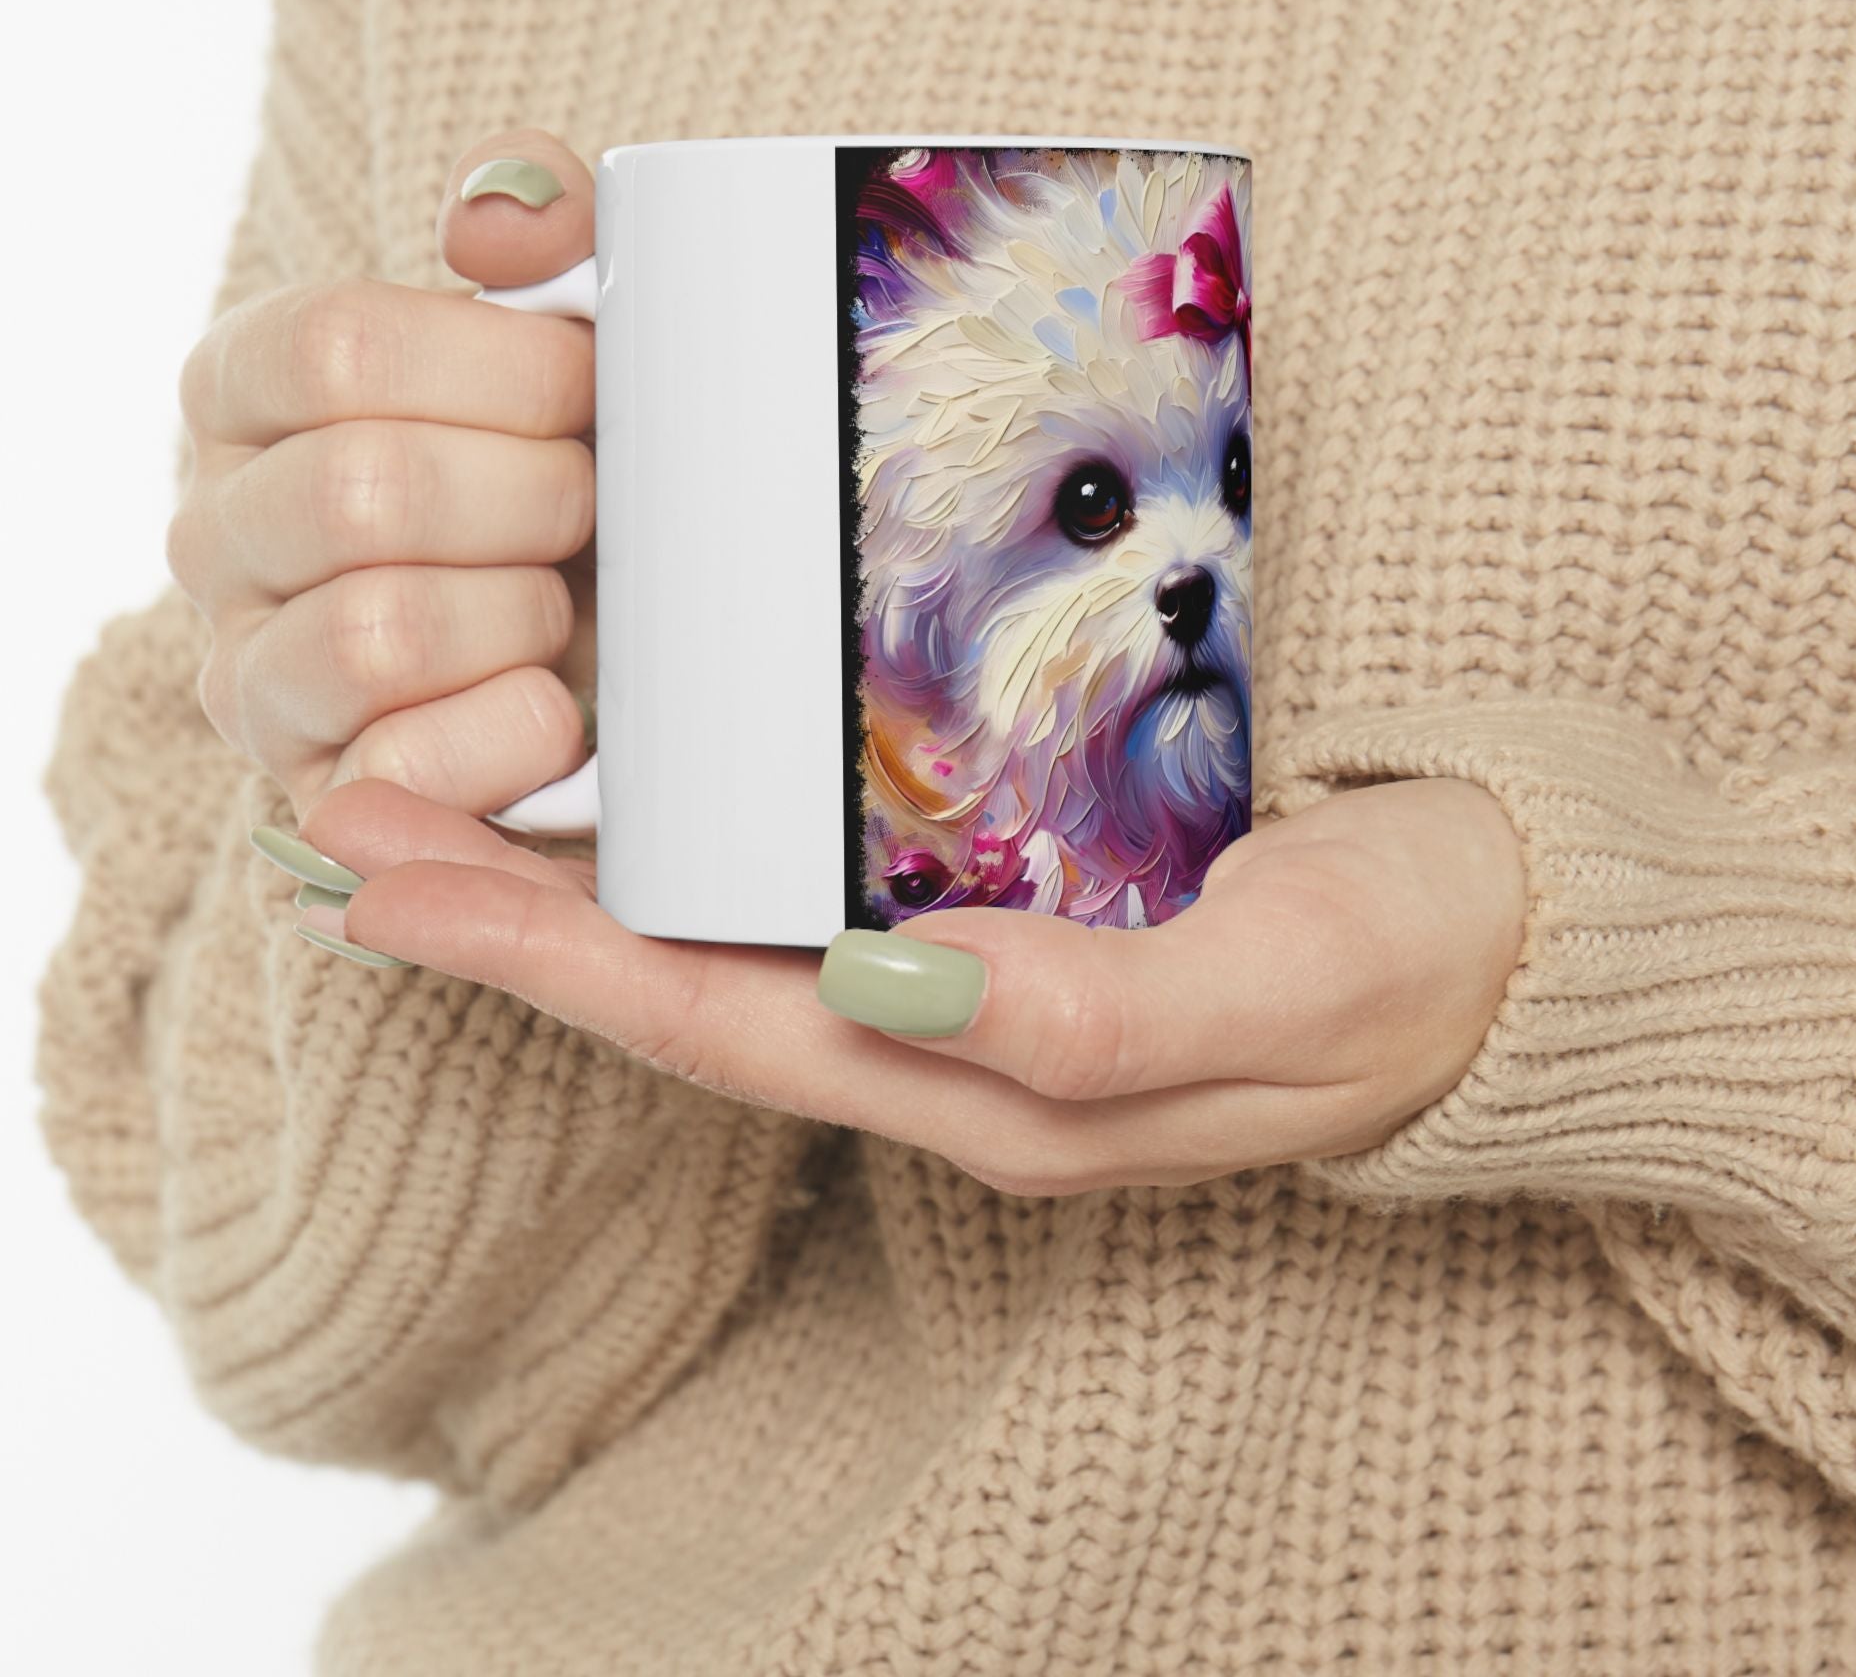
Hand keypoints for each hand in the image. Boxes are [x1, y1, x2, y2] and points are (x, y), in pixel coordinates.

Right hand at [169, 129, 598, 823]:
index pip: (336, 347)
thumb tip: (497, 221)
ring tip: (561, 604)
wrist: (605, 640)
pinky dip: (517, 732)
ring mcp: (250, 675)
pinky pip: (404, 768)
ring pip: (377, 632)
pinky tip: (559, 705)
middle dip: (534, 497)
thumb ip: (541, 225)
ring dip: (523, 614)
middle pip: (364, 492)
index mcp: (245, 389)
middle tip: (594, 505)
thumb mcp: (567, 326)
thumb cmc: (571, 464)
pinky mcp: (315, 795)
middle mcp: (213, 530)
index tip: (589, 387)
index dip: (503, 369)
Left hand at [278, 773, 1527, 1193]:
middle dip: (508, 914)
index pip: (718, 1027)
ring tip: (441, 790)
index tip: (386, 881)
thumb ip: (1095, 1010)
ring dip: (579, 872)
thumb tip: (892, 986)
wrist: (1509, 944)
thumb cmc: (1403, 965)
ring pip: (729, 936)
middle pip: (683, 986)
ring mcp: (970, 973)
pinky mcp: (1010, 900)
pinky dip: (701, 835)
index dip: (543, 962)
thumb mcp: (1278, 989)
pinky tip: (648, 775)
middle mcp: (947, 1039)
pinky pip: (813, 880)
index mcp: (987, 1080)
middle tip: (346, 817)